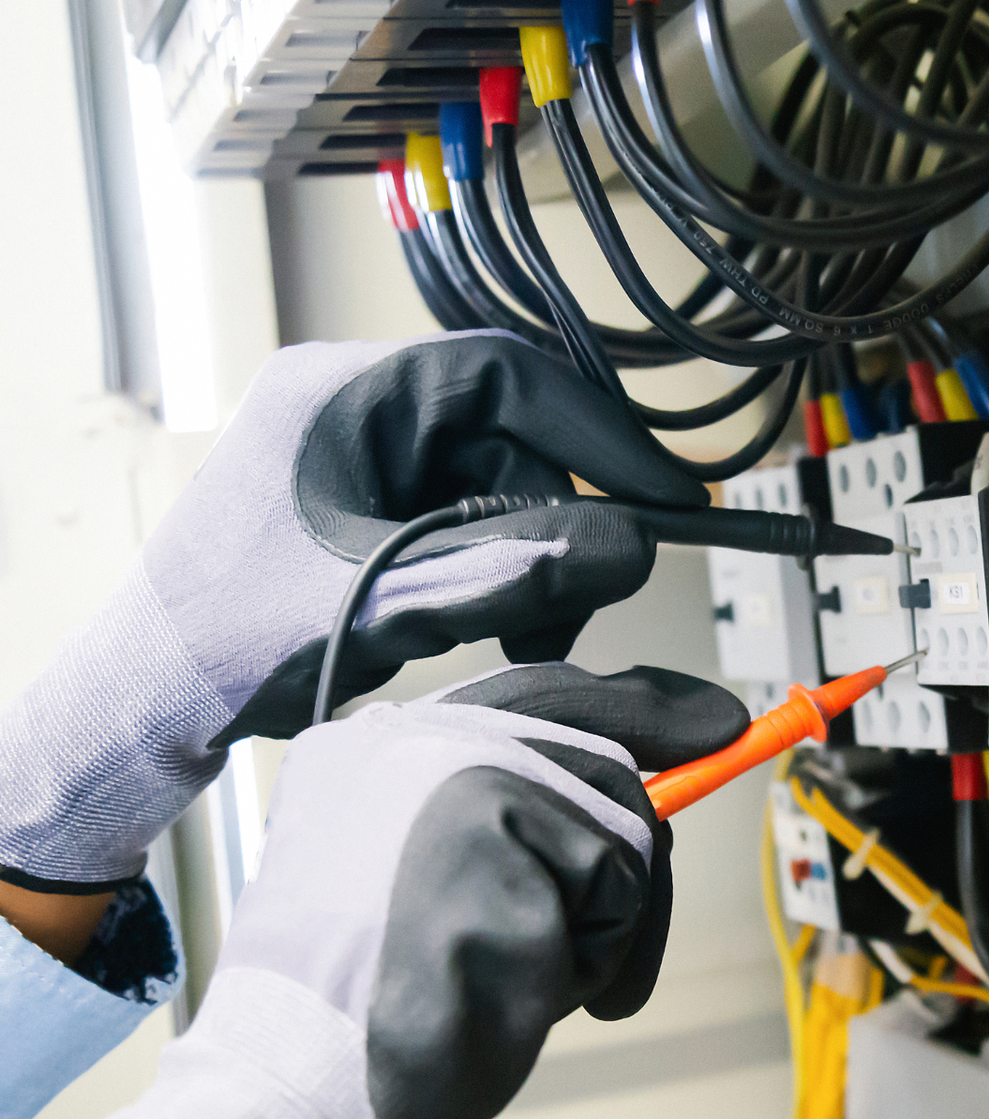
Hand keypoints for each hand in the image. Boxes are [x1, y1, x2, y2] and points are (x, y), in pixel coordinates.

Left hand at [0, 332, 706, 893]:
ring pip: (496, 486)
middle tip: (577, 606)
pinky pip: (465, 519)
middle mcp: (355, 406)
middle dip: (556, 524)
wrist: (151, 702)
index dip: (598, 431)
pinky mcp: (367, 504)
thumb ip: (511, 572)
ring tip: (521, 636)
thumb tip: (630, 549)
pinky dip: (493, 573)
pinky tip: (481, 624)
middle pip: (509, 439)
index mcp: (344, 391)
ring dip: (527, 560)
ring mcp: (361, 455)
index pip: (506, 375)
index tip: (665, 494)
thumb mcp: (388, 602)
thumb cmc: (229, 640)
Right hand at [26, 663, 746, 1118]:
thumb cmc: (368, 1022)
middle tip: (727, 739)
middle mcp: (402, 738)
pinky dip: (605, 950)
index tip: (704, 714)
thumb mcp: (427, 895)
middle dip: (663, 776)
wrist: (299, 1094)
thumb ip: (505, 831)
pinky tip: (526, 986)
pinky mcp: (494, 820)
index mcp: (368, 754)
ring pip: (619, 819)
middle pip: (590, 733)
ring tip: (528, 976)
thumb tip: (638, 802)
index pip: (526, 696)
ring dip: (611, 918)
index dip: (630, 704)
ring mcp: (447, 771)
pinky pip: (619, 880)